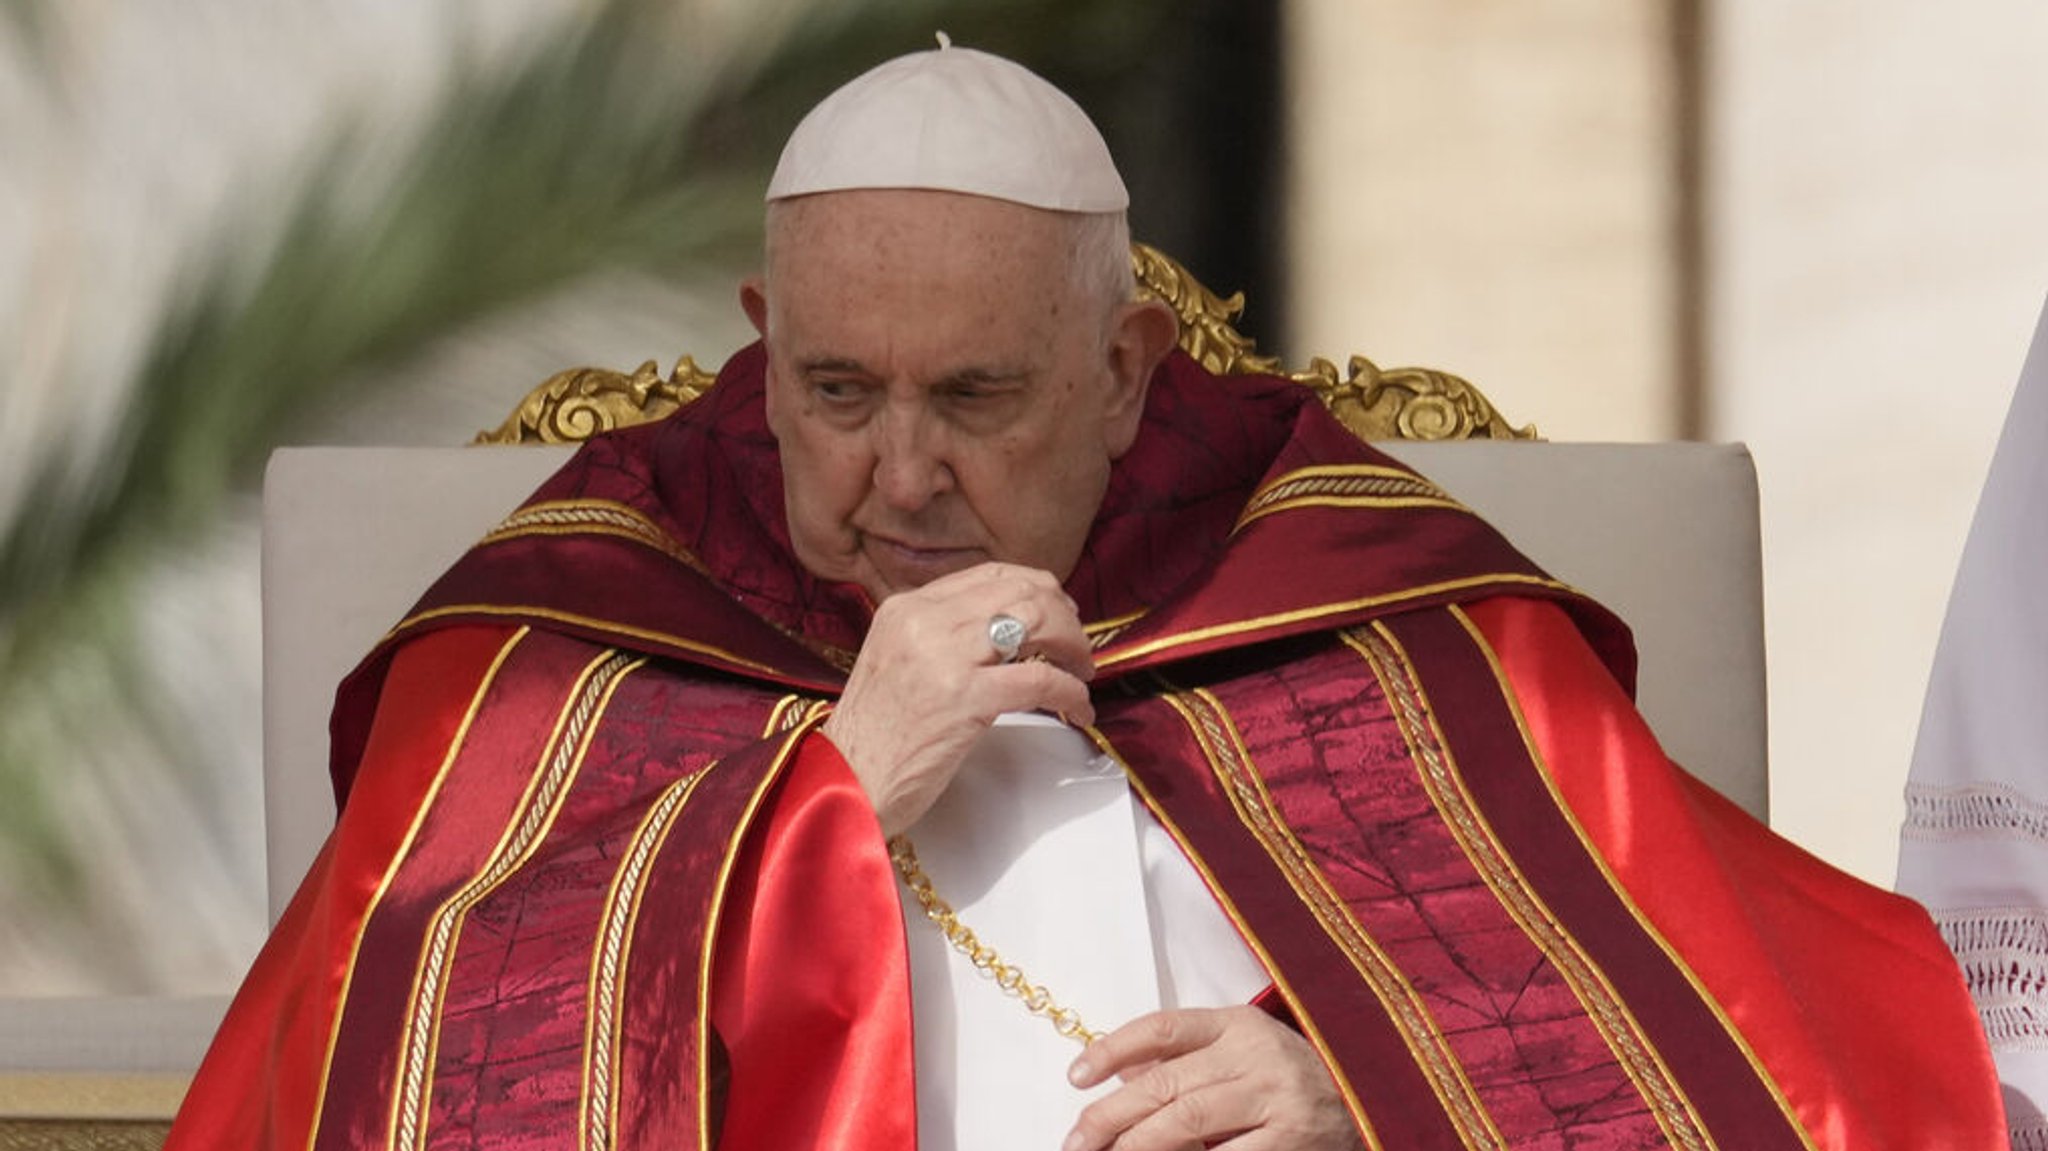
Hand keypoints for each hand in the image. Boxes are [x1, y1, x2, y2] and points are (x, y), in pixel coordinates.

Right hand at [822, 561, 1094, 835]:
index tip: (1059, 610)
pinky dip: (1071, 693)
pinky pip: (1040, 680)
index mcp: (904, 608)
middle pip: (1019, 591)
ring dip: (1073, 646)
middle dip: (1063, 614)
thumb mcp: (895, 662)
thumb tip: (1004, 628)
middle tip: (1079, 645)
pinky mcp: (964, 700)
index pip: (988, 574)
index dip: (1036, 588)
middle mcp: (922, 622)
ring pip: (1036, 622)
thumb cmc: (873, 737)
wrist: (843, 785)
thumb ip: (938, 636)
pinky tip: (1077, 709)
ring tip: (1082, 672)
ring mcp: (942, 658)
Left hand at [1063, 1006, 1362, 1150]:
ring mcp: (1276, 1099)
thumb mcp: (1244, 1052)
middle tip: (1075, 1140)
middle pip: (1165, 1082)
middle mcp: (1257, 1054)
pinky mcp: (1291, 1141)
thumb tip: (1120, 1075)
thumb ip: (1188, 1059)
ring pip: (1187, 1121)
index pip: (1162, 1027)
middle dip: (1111, 1115)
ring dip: (1137, 1145)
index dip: (1112, 1049)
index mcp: (1240, 1023)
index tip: (1076, 1077)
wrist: (1369, 1105)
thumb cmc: (1292, 1081)